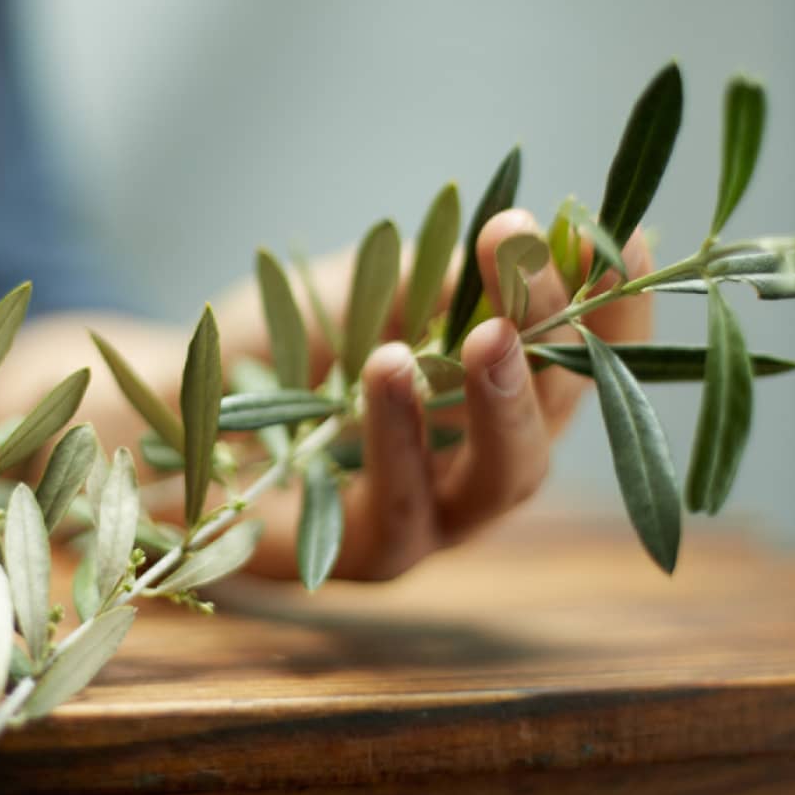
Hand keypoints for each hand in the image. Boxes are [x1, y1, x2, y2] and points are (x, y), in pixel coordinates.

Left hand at [232, 208, 653, 580]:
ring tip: (482, 332)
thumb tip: (536, 236)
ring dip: (496, 403)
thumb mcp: (362, 291)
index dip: (612, 311)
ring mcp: (429, 522)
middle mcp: (476, 468)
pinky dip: (400, 439)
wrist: (170, 409)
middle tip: (537, 283)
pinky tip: (387, 371)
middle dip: (557, 354)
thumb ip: (441, 277)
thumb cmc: (277, 350)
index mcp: (491, 400)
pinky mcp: (364, 558)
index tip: (624, 237)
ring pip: (497, 483)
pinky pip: (400, 513)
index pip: (579, 363)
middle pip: (551, 427)